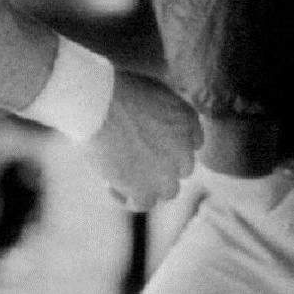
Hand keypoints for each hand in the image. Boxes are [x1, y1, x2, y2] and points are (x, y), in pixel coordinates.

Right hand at [79, 71, 199, 211]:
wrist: (100, 103)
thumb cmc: (116, 90)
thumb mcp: (152, 93)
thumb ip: (162, 113)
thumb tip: (152, 126)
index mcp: (188, 120)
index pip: (193, 143)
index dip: (173, 148)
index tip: (152, 146)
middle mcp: (185, 148)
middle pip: (182, 168)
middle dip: (162, 166)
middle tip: (134, 161)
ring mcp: (167, 171)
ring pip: (168, 190)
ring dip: (148, 185)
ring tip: (122, 176)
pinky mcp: (146, 189)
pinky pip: (144, 203)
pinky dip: (127, 198)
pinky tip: (109, 185)